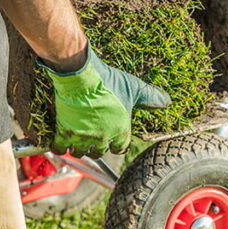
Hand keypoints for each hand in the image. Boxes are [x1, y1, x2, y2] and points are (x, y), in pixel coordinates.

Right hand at [40, 45, 170, 156]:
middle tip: (93, 137)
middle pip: (99, 152)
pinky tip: (61, 141)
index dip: (116, 144)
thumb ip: (150, 98)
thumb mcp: (133, 88)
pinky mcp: (64, 132)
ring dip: (79, 148)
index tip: (112, 140)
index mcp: (120, 130)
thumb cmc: (108, 81)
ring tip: (78, 139)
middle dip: (97, 146)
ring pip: (80, 152)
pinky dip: (59, 147)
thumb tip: (167, 102)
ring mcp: (83, 137)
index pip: (120, 148)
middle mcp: (102, 138)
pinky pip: (60, 149)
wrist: (81, 76)